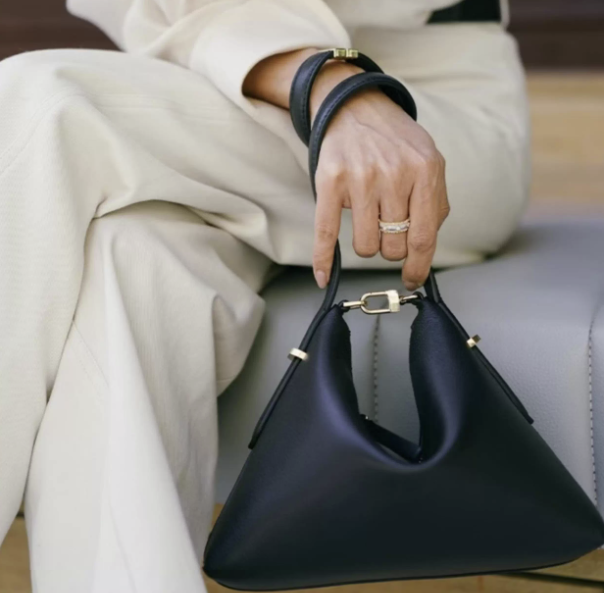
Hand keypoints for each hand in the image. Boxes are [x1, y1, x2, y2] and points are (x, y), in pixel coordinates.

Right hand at [309, 64, 449, 290]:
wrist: (355, 105)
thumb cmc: (393, 140)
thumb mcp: (428, 160)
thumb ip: (436, 201)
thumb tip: (426, 247)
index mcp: (426, 172)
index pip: (425, 237)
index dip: (419, 266)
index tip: (412, 279)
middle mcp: (394, 175)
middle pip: (394, 246)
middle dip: (391, 247)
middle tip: (388, 231)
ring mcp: (361, 179)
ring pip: (366, 245)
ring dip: (368, 244)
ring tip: (368, 223)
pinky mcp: (330, 182)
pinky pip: (326, 232)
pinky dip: (323, 259)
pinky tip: (324, 276)